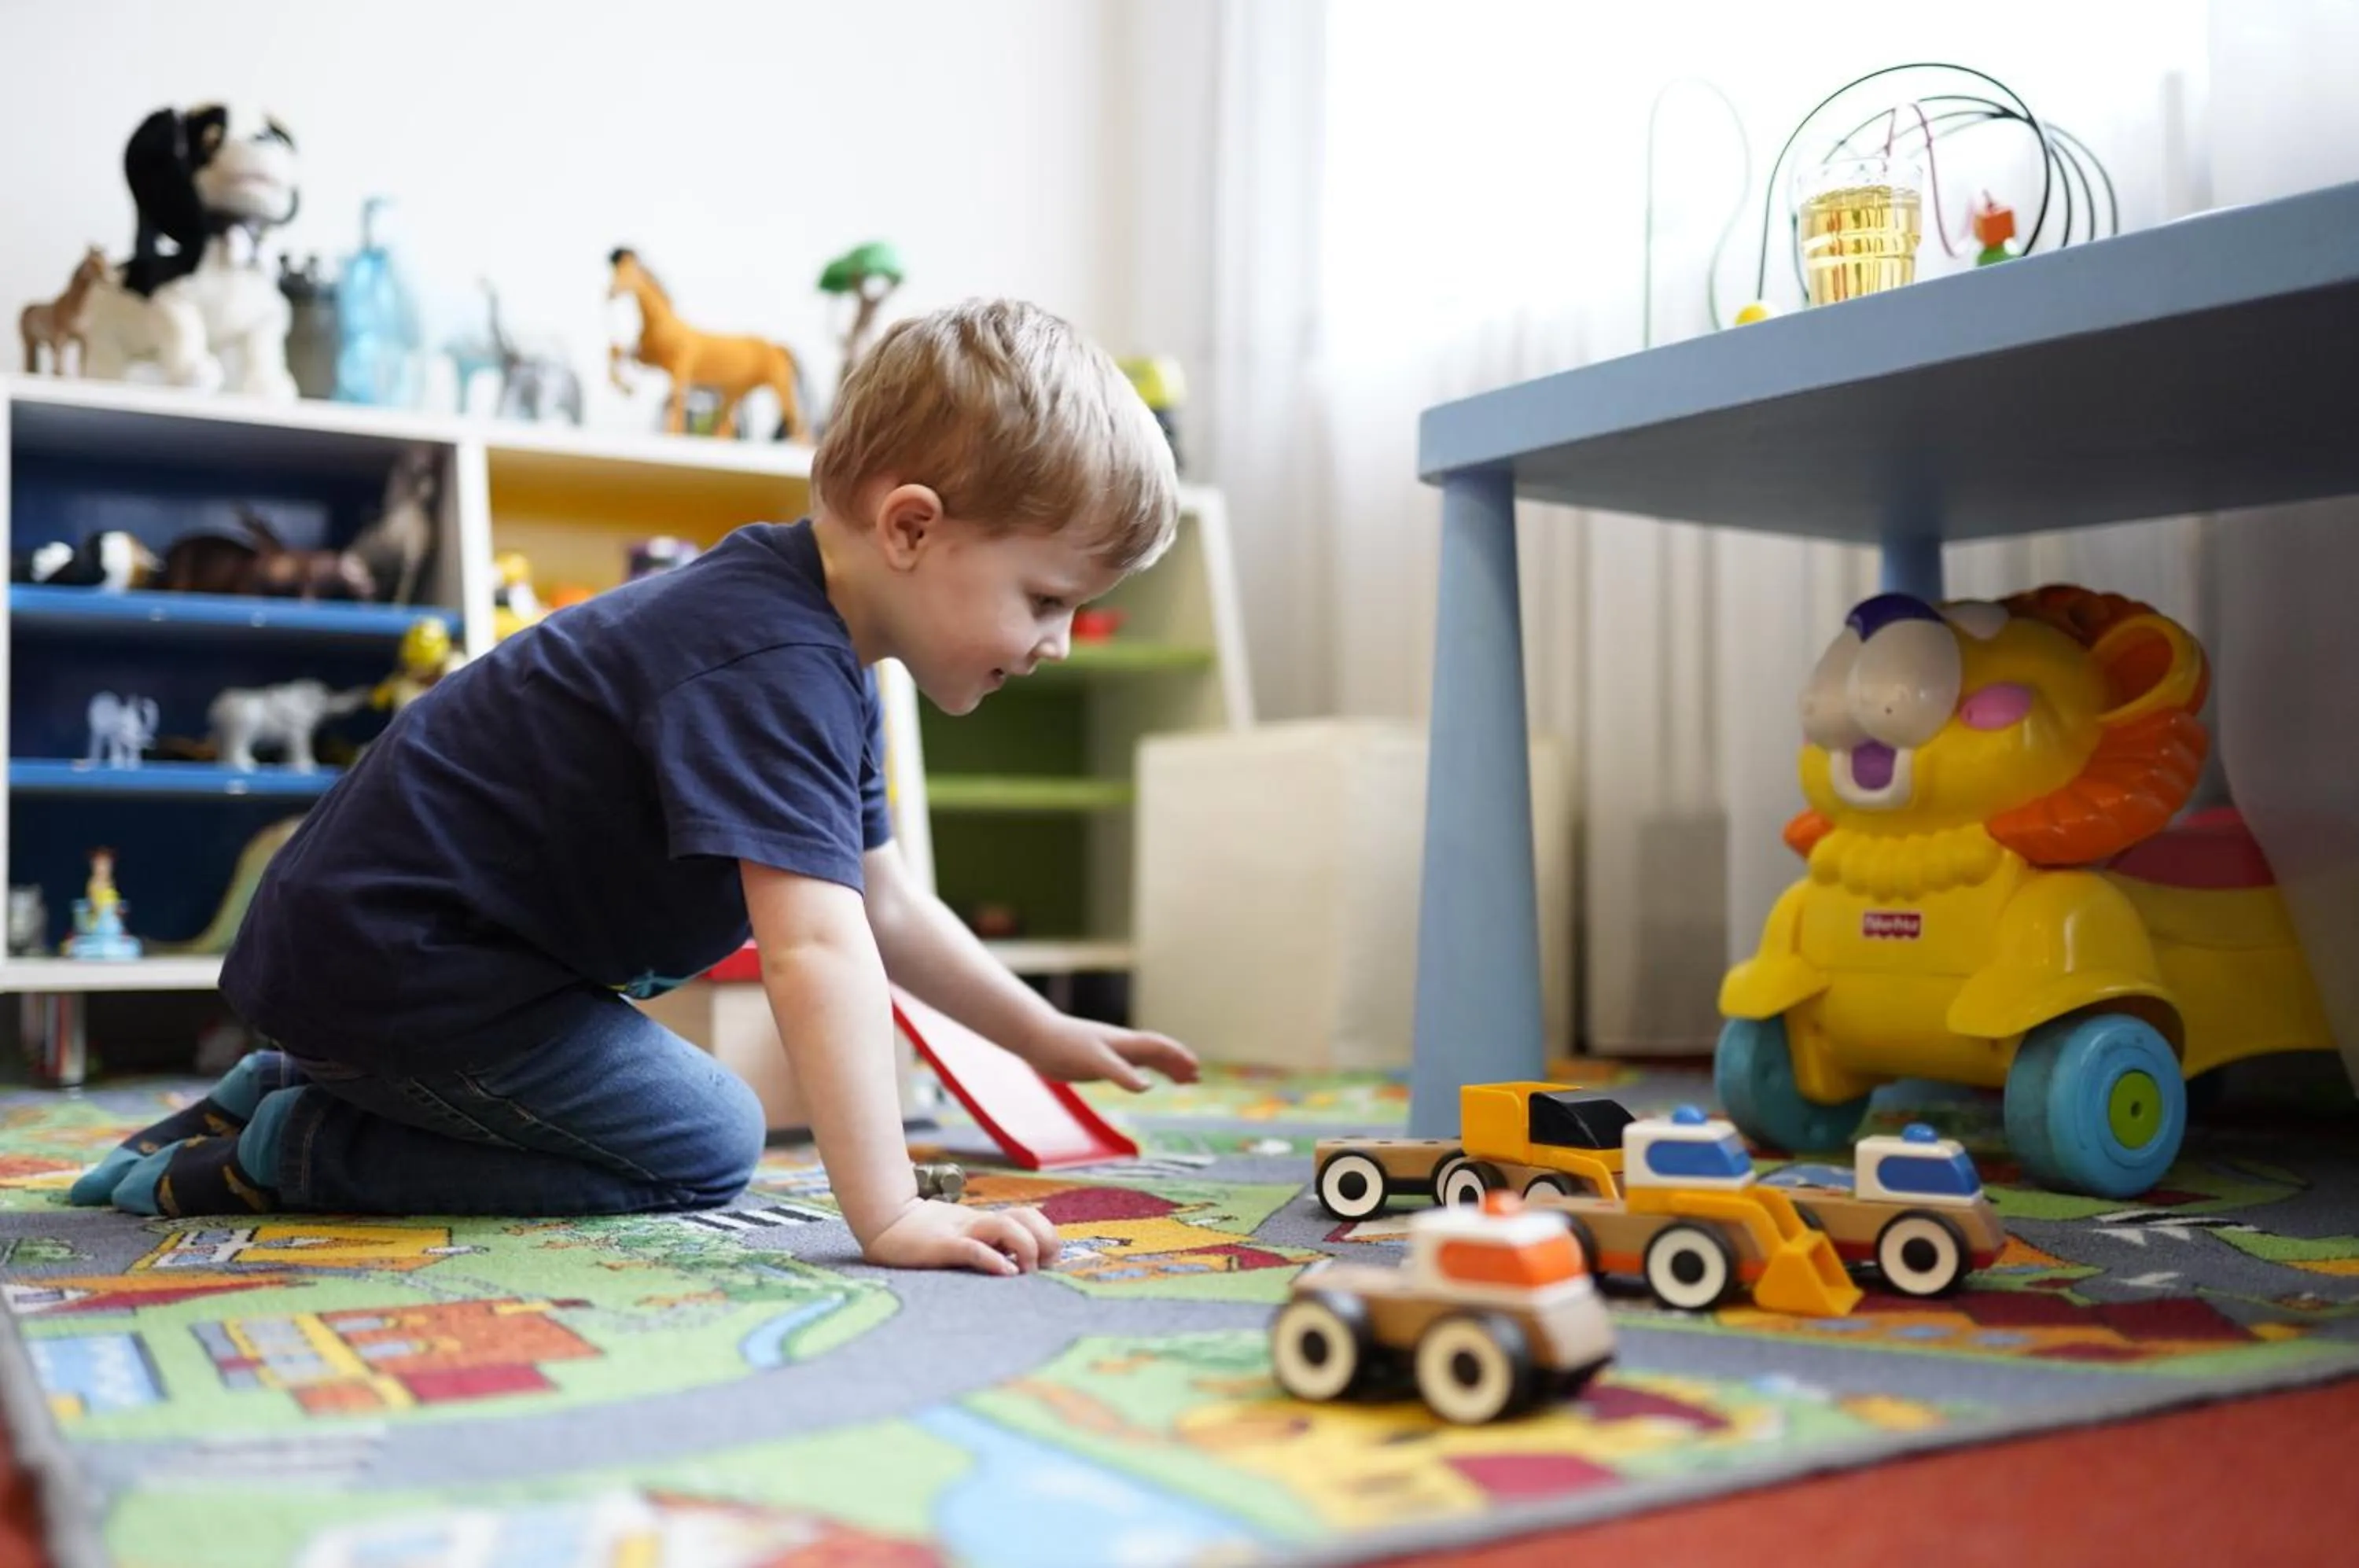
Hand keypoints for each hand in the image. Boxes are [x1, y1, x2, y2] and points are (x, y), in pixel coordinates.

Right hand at [863, 1198, 1060, 1276]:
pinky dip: (993, 1260)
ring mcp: (960, 1232)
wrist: (882, 1220)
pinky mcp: (942, 1246)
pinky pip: (973, 1248)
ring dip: (1026, 1248)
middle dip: (1045, 1240)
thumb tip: (1012, 1267)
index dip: (1046, 1234)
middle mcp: (977, 1224)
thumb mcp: (959, 1237)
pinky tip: (1006, 1273)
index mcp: (984, 1223)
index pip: (1028, 1217)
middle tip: (1043, 1267)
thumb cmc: (921, 1237)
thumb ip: (982, 1244)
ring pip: (1005, 1227)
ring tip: (1026, 1272)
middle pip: (1025, 1217)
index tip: (1050, 1261)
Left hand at [1018, 1015, 1200, 1092]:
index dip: (1178, 1057)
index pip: (1159, 1047)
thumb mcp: (1095, 1061)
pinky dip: (1143, 1075)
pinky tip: (1144, 1083)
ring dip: (1165, 1069)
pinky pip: (1129, 1068)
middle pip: (1157, 1053)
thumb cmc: (1066, 1045)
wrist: (1038, 1038)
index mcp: (1125, 1043)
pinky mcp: (1099, 1062)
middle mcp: (1122, 1046)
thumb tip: (1148, 1087)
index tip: (1196, 1068)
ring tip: (1182, 1081)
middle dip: (1178, 1064)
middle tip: (1196, 1079)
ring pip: (1146, 1060)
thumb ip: (1122, 1074)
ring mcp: (1111, 1053)